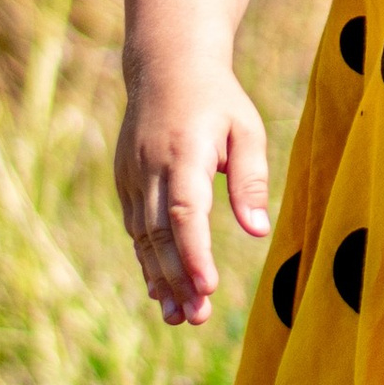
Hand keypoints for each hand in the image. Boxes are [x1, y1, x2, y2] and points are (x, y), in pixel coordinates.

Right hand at [114, 65, 269, 328]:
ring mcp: (132, 175)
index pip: (184, 212)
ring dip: (160, 278)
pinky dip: (147, 260)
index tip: (207, 287)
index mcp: (183, 153)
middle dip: (177, 279)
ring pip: (143, 237)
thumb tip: (258, 231)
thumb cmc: (217, 100)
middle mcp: (150, 167)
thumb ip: (251, 178)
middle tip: (196, 317)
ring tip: (180, 317)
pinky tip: (162, 290)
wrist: (165, 66)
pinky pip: (135, 228)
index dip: (193, 253)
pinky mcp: (125, 181)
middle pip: (160, 234)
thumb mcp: (246, 129)